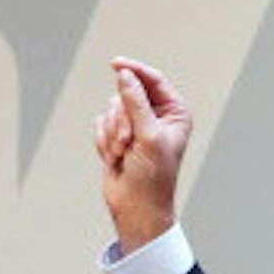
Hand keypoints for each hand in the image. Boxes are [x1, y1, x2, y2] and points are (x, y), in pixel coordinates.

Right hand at [93, 56, 191, 253]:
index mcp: (174, 113)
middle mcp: (155, 116)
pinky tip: (114, 158)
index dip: (134, 71)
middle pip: (127, 94)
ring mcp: (135, 126)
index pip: (153, 80)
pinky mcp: (116, 136)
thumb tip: (125, 75)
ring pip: (111, 109)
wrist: (136, 208)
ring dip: (112, 134)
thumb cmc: (152, 178)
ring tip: (122, 155)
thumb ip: (136, 103)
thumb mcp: (148, 136)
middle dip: (122, 120)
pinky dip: (103, 141)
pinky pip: (100, 124)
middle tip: (127, 142)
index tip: (115, 64)